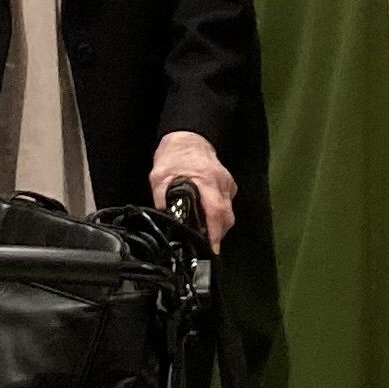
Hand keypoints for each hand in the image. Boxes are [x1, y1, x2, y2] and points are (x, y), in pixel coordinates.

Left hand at [148, 130, 235, 244]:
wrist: (188, 137)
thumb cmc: (173, 157)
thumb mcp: (159, 177)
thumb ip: (162, 198)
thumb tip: (164, 220)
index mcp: (207, 181)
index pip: (216, 212)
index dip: (214, 234)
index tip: (211, 250)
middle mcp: (222, 184)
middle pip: (226, 218)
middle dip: (217, 235)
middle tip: (204, 248)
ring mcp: (227, 184)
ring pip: (229, 214)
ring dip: (218, 227)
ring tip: (204, 238)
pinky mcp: (228, 185)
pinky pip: (228, 206)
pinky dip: (219, 217)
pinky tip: (207, 220)